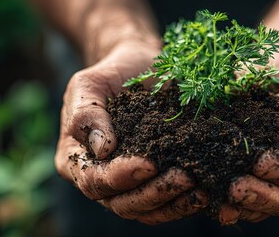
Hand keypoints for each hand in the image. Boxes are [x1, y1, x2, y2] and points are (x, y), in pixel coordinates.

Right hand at [54, 40, 207, 223]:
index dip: (120, 177)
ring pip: (145, 210)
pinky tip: (202, 193)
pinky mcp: (153, 183)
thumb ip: (86, 115)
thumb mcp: (89, 84)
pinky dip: (182, 203)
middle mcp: (99, 178)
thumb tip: (103, 150)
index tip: (148, 163)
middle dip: (153, 193)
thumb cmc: (113, 75)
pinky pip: (164, 204)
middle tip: (184, 177)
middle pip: (122, 203)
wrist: (140, 69)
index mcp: (75, 159)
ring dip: (172, 203)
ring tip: (199, 190)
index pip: (94, 180)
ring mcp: (127, 184)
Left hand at [219, 54, 278, 224]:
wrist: (264, 70)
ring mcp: (274, 181)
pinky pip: (241, 202)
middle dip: (263, 196)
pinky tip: (208, 199)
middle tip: (235, 188)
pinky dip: (226, 203)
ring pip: (264, 207)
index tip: (262, 161)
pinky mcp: (249, 179)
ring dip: (242, 205)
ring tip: (219, 198)